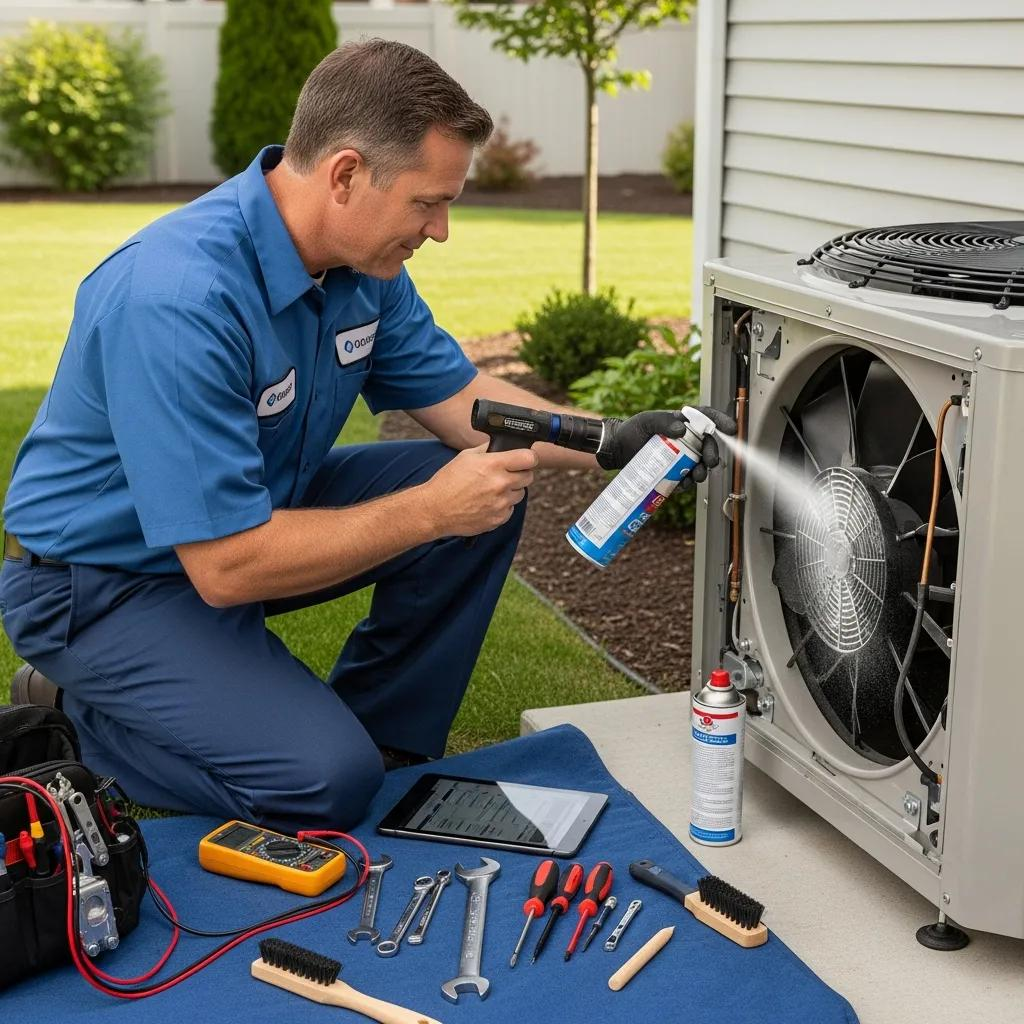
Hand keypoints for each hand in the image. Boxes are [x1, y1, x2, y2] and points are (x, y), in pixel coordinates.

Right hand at [421, 443, 536, 536]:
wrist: (435, 509)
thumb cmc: (448, 482)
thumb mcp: (466, 457)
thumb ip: (487, 450)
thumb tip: (502, 446)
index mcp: (494, 465)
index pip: (529, 458)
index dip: (528, 457)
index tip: (524, 459)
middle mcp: (500, 484)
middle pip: (528, 476)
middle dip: (520, 473)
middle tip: (506, 474)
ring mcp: (501, 503)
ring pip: (520, 494)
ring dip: (511, 491)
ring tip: (492, 490)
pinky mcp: (498, 519)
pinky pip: (510, 509)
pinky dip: (503, 506)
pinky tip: (487, 502)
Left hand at [596, 406, 736, 484]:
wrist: (618, 449)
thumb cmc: (632, 430)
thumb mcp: (646, 421)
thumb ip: (663, 421)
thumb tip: (682, 429)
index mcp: (682, 422)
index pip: (706, 418)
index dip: (721, 421)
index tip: (731, 429)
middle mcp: (686, 439)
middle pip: (707, 445)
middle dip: (713, 454)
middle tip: (711, 462)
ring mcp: (681, 456)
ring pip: (699, 465)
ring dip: (702, 472)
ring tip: (697, 477)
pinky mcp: (673, 471)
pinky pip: (685, 479)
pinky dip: (686, 483)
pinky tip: (682, 485)